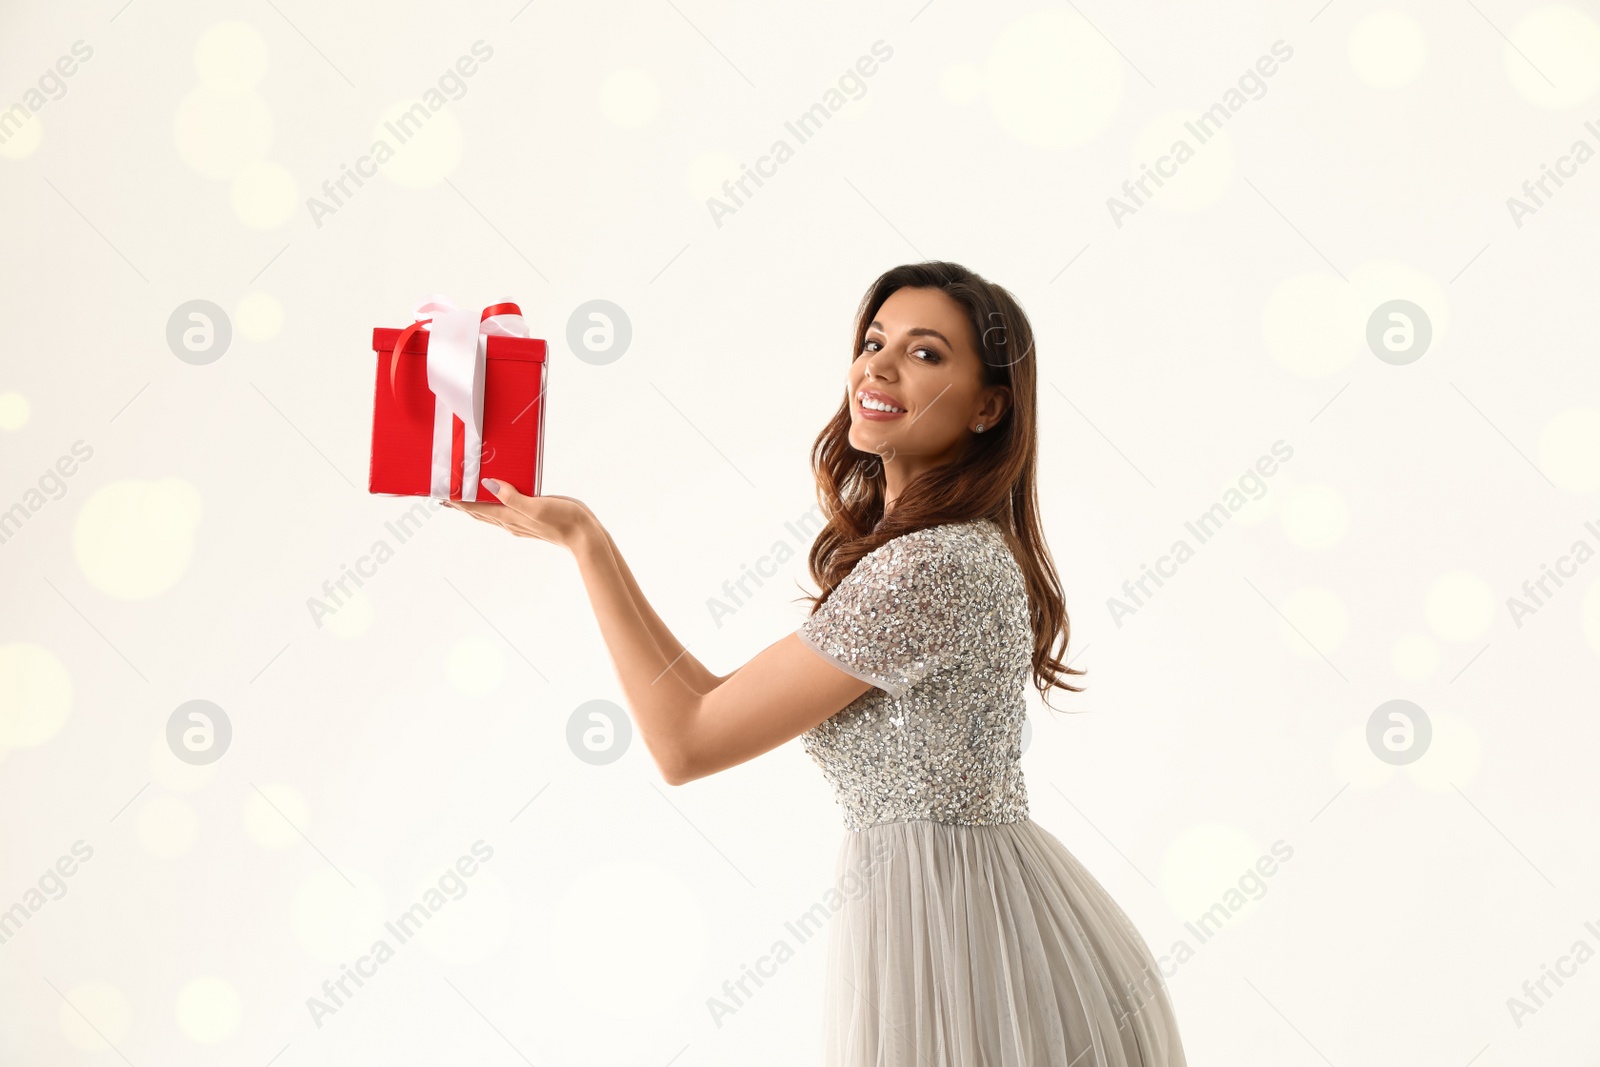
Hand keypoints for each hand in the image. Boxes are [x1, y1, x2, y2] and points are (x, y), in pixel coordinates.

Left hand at [445, 479, 594, 550]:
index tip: (440, 495)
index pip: (476, 508)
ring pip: (490, 514)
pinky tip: (496, 503)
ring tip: (462, 502)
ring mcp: (521, 523)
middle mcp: (511, 522)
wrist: (585, 537)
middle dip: (461, 506)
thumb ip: (512, 497)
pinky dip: (492, 507)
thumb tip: (488, 484)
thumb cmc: (564, 520)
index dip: (457, 501)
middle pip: (479, 513)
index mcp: (509, 517)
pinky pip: (504, 513)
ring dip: (474, 508)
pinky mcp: (532, 520)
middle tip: (444, 498)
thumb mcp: (538, 505)